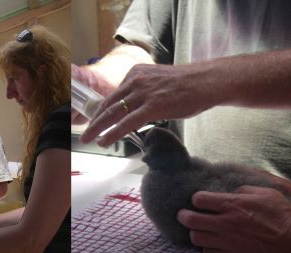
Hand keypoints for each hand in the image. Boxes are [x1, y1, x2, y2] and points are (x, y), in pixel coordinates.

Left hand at [80, 63, 216, 145]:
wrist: (206, 81)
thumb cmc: (185, 84)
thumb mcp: (157, 82)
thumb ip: (141, 91)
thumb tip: (131, 107)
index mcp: (135, 73)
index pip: (113, 95)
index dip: (100, 111)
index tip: (93, 121)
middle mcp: (135, 81)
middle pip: (108, 104)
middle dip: (93, 121)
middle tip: (84, 133)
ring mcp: (143, 93)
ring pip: (113, 113)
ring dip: (98, 128)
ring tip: (88, 139)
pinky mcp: (152, 106)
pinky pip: (127, 122)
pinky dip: (113, 133)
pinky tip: (104, 141)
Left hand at [177, 186, 290, 252]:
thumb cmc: (283, 217)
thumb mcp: (266, 194)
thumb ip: (244, 189)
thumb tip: (231, 191)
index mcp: (233, 205)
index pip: (199, 199)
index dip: (197, 198)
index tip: (200, 200)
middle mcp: (225, 223)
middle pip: (190, 220)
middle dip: (183, 216)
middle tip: (184, 214)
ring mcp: (226, 242)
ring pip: (195, 238)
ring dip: (195, 232)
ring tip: (200, 229)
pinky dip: (206, 248)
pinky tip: (212, 243)